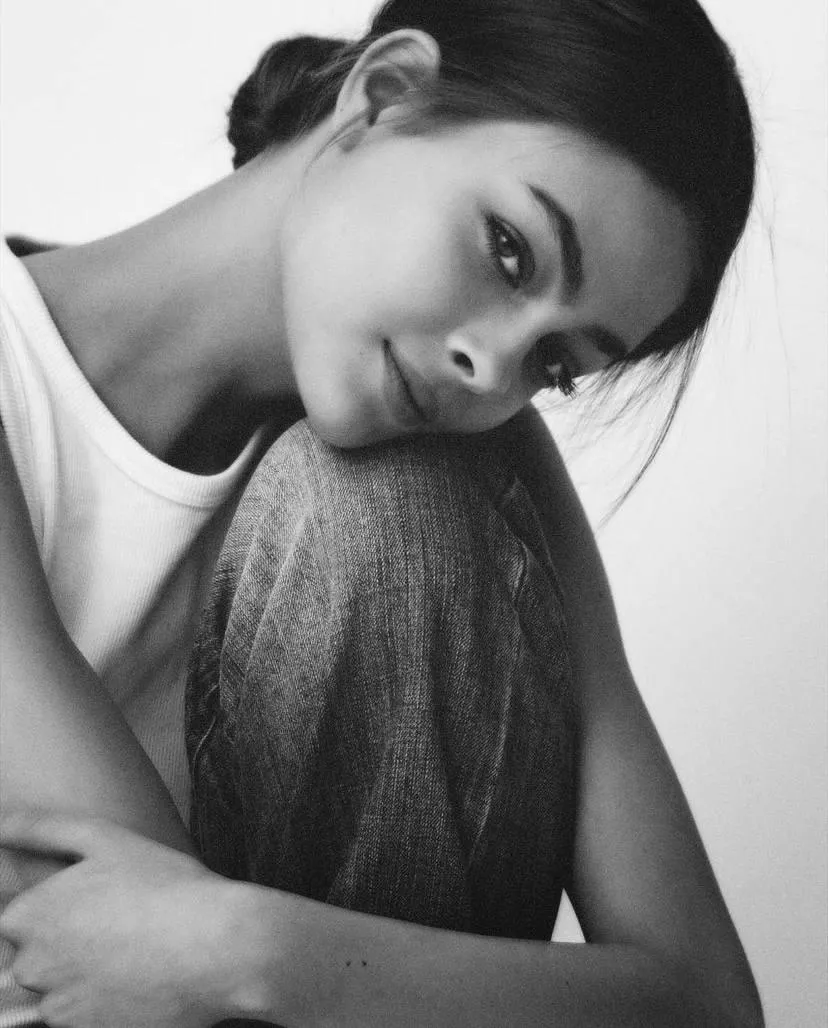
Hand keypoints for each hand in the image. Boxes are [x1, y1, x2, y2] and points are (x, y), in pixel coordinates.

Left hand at [0, 812, 243, 1027]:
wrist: (219, 946)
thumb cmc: (165, 886)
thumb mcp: (105, 838)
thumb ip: (42, 829)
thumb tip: (2, 825)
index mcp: (26, 915)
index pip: (20, 918)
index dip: (63, 908)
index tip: (101, 904)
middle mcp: (29, 967)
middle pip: (36, 957)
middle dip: (70, 943)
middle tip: (121, 924)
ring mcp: (56, 1008)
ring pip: (61, 990)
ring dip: (87, 976)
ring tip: (136, 952)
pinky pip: (84, 1018)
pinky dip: (105, 1003)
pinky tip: (139, 979)